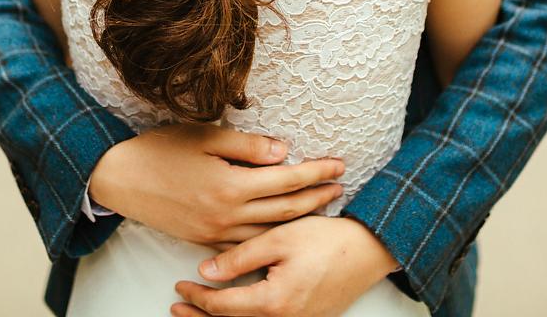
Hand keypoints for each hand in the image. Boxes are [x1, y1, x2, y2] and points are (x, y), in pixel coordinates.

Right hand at [90, 123, 345, 248]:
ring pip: (270, 231)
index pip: (286, 179)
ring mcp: (215, 233)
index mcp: (230, 186)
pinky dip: (271, 236)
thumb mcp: (204, 137)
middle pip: (285, 209)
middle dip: (317, 197)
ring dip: (299, 219)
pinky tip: (283, 228)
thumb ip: (247, 146)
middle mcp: (227, 215)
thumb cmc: (160, 151)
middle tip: (341, 185)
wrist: (119, 180)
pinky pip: (246, 244)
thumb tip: (284, 151)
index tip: (339, 164)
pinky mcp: (204, 241)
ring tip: (322, 206)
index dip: (316, 172)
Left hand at [172, 215, 400, 316]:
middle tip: (177, 307)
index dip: (197, 297)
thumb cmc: (326, 239)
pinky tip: (234, 312)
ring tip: (195, 314)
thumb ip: (240, 257)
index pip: (222, 306)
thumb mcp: (279, 238)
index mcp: (274, 302)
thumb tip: (205, 271)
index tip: (180, 285)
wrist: (369, 250)